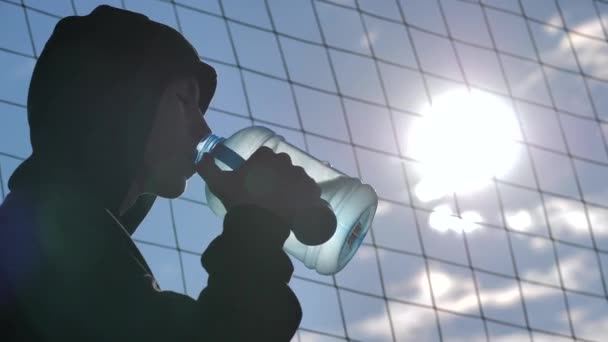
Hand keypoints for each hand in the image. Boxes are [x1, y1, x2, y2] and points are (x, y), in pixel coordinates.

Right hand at [196, 146, 322, 227]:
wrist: (260, 226)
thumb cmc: (239, 202)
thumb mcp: (218, 184)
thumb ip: (207, 167)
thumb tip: (201, 156)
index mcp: (265, 156)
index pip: (265, 156)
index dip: (260, 167)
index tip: (255, 180)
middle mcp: (285, 161)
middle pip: (282, 165)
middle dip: (277, 175)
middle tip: (268, 193)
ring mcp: (301, 175)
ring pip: (297, 176)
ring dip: (292, 184)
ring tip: (283, 202)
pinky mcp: (312, 191)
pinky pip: (312, 189)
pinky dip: (308, 195)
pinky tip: (300, 205)